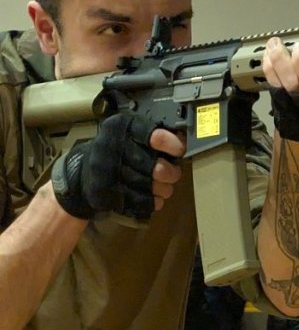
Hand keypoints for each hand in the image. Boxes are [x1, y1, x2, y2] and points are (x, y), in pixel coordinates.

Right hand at [50, 113, 183, 220]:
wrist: (81, 176)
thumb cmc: (114, 152)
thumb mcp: (129, 135)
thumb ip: (154, 136)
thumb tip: (184, 140)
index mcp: (120, 127)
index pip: (154, 135)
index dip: (172, 144)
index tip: (179, 150)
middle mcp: (112, 147)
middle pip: (157, 167)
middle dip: (171, 173)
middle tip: (173, 174)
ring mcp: (109, 172)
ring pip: (153, 186)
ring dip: (164, 189)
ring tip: (163, 186)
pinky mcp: (109, 194)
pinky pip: (144, 202)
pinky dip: (153, 201)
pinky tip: (152, 197)